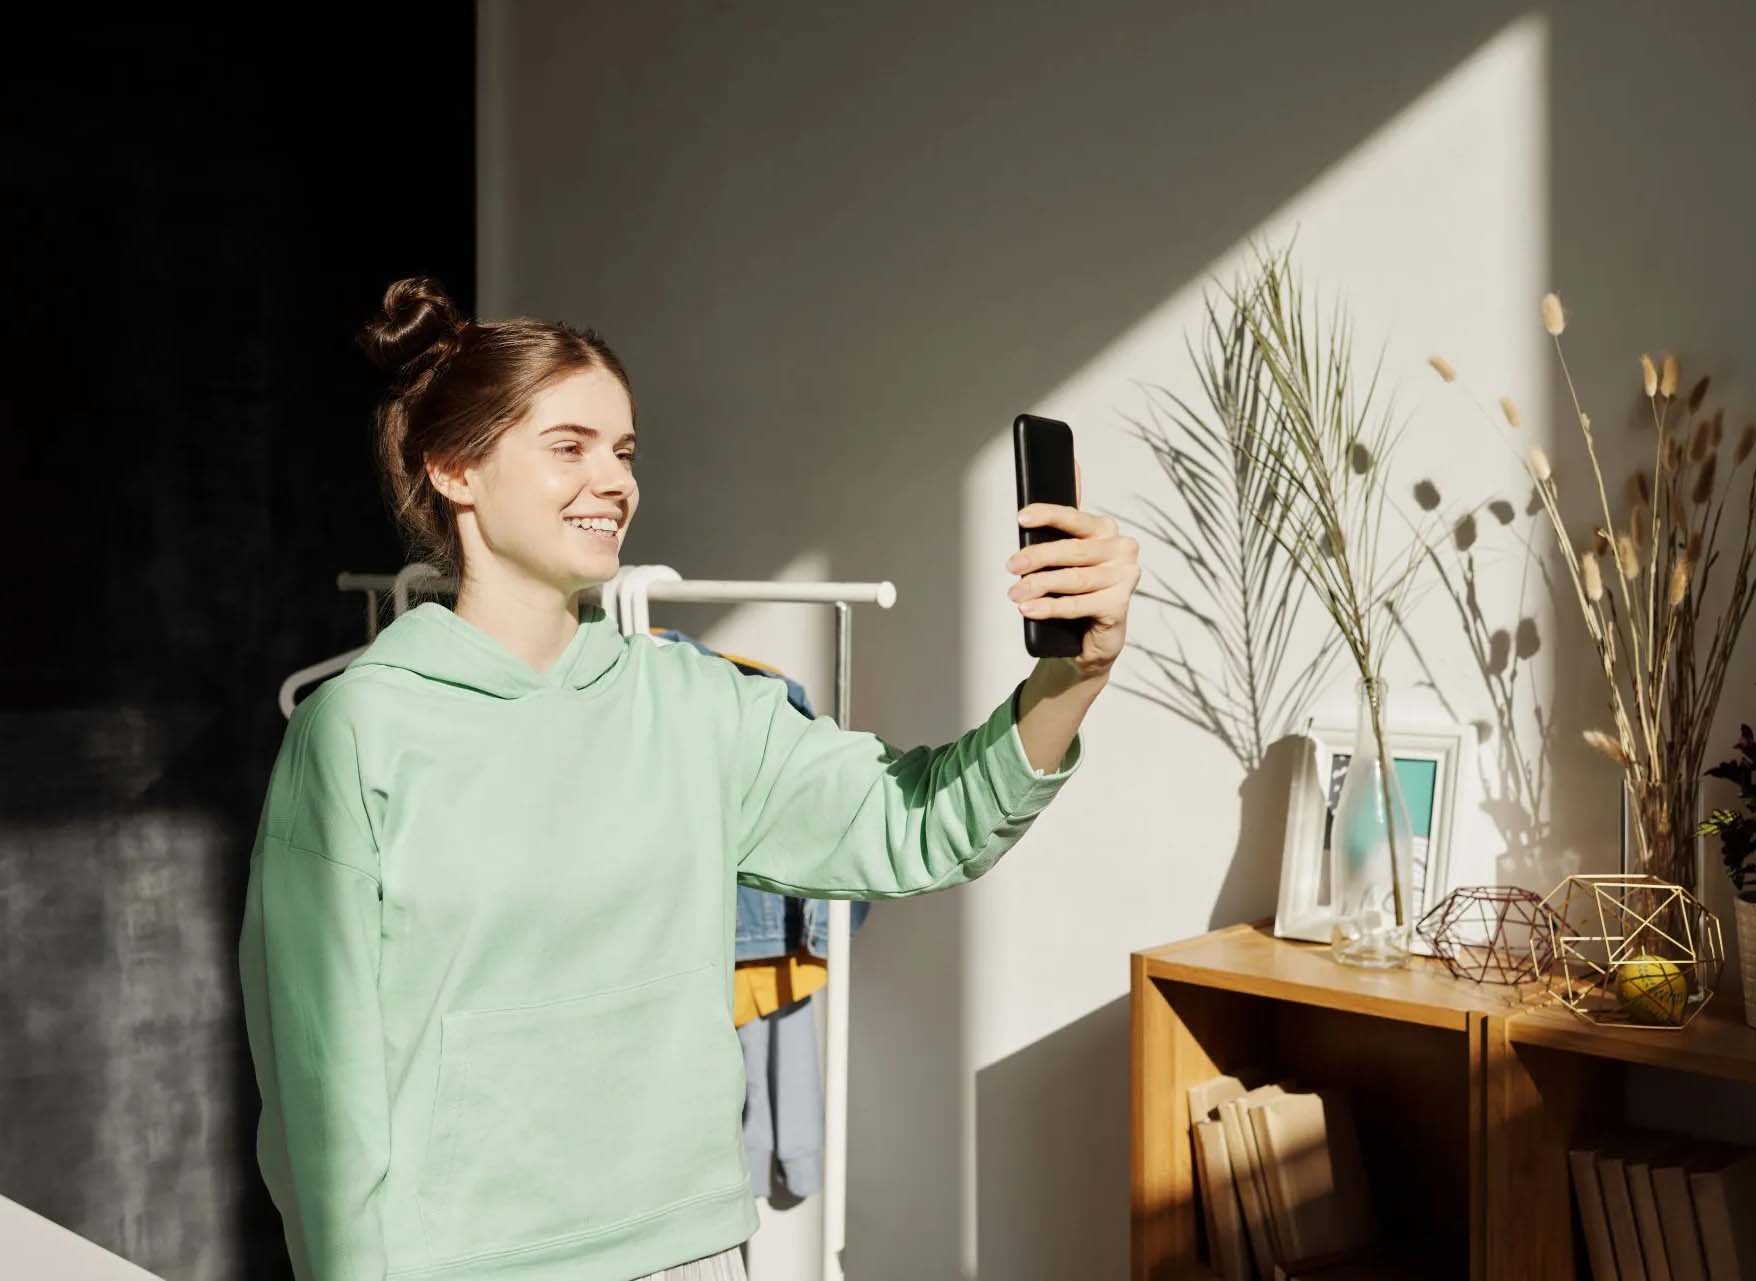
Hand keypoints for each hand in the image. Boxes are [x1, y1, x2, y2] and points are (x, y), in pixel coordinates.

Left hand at [1004, 459, 1138, 679]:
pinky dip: (1050, 608)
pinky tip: (1029, 610)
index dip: (1047, 515)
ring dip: (1039, 586)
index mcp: (1107, 530)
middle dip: (1037, 557)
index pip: (1075, 517)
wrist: (1094, 636)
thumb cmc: (1079, 587)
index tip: (1021, 518)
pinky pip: (1079, 604)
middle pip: (1073, 551)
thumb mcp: (1070, 550)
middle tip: (1011, 566)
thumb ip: (1068, 515)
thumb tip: (1071, 460)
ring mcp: (1125, 578)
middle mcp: (1122, 549)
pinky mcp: (1120, 605)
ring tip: (1014, 593)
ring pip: (1073, 578)